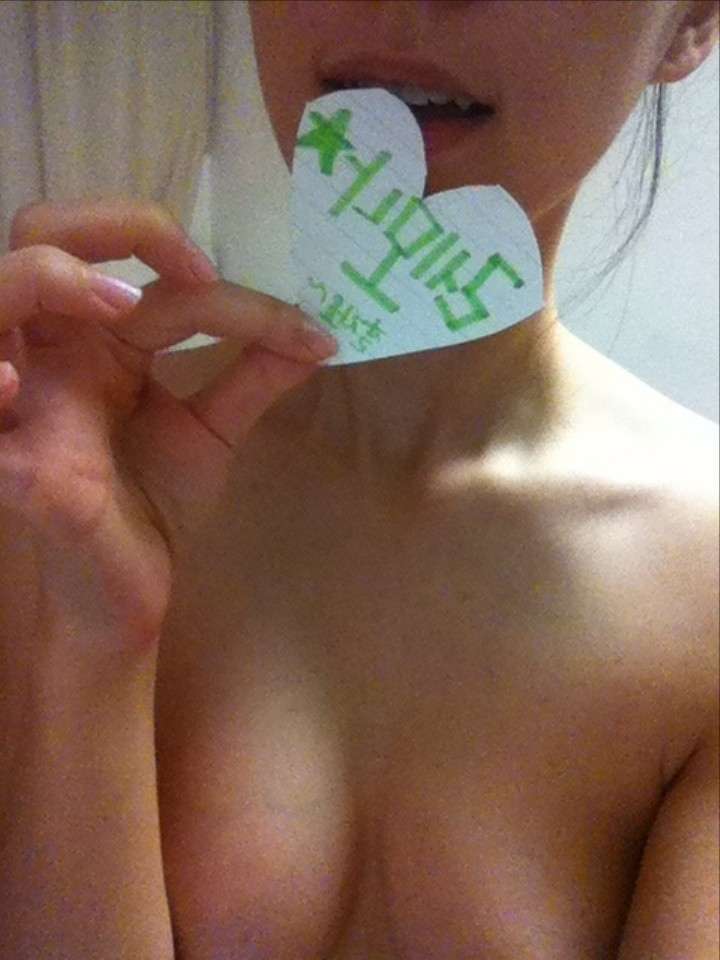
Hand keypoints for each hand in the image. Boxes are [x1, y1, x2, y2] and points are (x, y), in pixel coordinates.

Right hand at [0, 199, 336, 655]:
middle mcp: (54, 352)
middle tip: (192, 271)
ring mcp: (23, 399)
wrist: (127, 595)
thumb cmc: (151, 507)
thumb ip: (252, 378)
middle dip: (117, 226)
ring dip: (52, 278)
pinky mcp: (15, 459)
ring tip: (121, 306)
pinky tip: (12, 382)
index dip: (227, 289)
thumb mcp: (209, 431)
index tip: (302, 329)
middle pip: (41, 233)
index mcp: (99, 340)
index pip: (152, 278)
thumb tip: (318, 335)